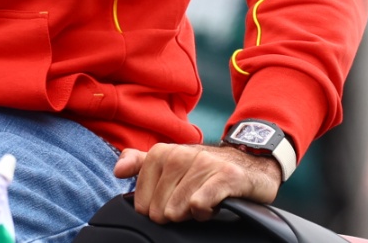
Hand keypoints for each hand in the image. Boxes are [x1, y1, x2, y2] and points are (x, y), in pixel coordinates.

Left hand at [114, 143, 279, 223]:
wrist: (250, 162)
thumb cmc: (205, 169)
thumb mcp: (171, 163)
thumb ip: (140, 164)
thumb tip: (117, 171)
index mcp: (161, 153)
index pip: (142, 199)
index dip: (155, 209)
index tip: (171, 203)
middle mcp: (179, 155)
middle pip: (160, 207)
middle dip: (175, 213)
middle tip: (191, 204)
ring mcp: (203, 164)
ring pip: (179, 208)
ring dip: (192, 214)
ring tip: (203, 204)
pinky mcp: (225, 176)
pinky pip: (200, 204)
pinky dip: (204, 213)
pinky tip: (212, 207)